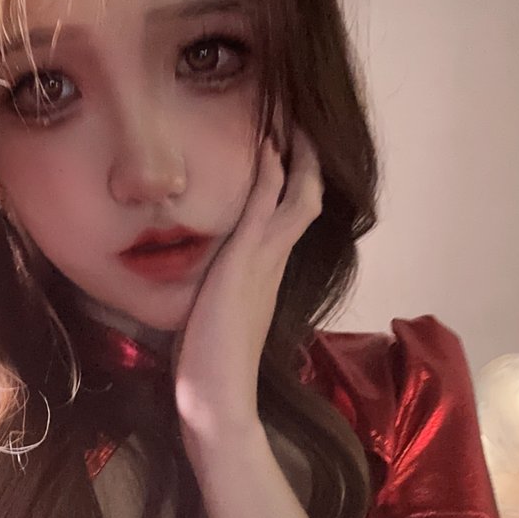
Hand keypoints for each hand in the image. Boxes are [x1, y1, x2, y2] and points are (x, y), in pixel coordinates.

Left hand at [172, 119, 323, 445]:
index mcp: (267, 275)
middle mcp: (274, 264)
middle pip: (305, 198)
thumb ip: (221, 293)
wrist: (218, 400)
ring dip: (297, 156)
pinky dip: (272, 176)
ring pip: (296, 197)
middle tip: (302, 121)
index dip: (295, 181)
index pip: (291, 216)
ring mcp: (264, 263)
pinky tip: (269, 147)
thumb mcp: (217, 316)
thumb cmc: (212, 369)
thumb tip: (212, 283)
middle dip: (306, 159)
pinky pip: (268, 209)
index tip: (288, 148)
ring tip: (293, 117)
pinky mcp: (245, 265)